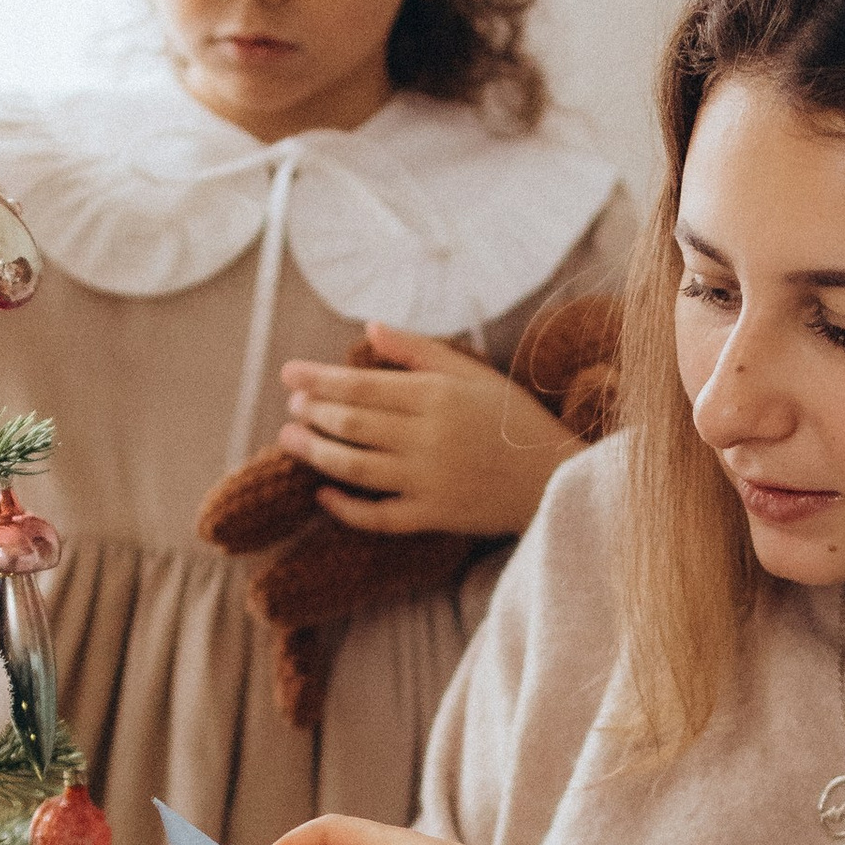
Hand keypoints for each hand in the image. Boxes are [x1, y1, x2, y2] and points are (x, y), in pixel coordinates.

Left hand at [277, 322, 582, 536]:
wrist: (555, 476)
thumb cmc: (512, 418)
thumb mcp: (472, 373)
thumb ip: (418, 351)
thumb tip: (370, 327)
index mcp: (437, 396)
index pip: (362, 385)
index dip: (318, 379)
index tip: (289, 374)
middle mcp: (428, 437)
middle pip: (353, 423)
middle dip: (314, 412)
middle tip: (293, 405)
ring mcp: (429, 480)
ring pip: (356, 467)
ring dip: (315, 452)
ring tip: (289, 438)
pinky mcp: (434, 517)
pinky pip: (378, 517)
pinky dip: (345, 508)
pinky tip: (322, 494)